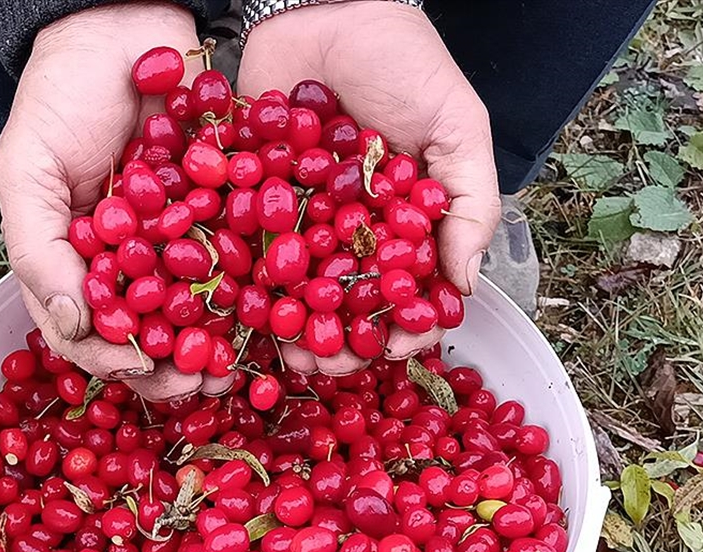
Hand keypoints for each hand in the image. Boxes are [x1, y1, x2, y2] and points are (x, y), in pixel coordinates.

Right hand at [0, 3, 230, 400]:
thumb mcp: (26, 169)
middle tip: (200, 384)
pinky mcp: (226, 210)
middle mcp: (131, 261)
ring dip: (217, 344)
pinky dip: (257, 290)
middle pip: (150, 334)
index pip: (88, 331)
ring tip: (236, 367)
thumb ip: (36, 247)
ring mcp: (181, 240)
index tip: (139, 367)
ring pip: (200, 310)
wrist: (122, 22)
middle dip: (172, 367)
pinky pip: (244, 258)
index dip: (110, 359)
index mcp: (78, 261)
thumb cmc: (60, 95)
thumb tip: (69, 324)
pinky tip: (272, 312)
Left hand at [239, 1, 501, 374]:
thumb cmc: (403, 60)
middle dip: (339, 342)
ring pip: (290, 287)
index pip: (406, 290)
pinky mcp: (244, 194)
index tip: (396, 351)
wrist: (325, 3)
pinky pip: (238, 243)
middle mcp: (347, 229)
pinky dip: (235, 277)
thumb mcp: (457, 126)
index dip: (403, 327)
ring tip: (282, 350)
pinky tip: (234, 307)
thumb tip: (463, 288)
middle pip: (343, 303)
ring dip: (286, 326)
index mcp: (399, 222)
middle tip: (328, 365)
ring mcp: (295, 216)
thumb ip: (468, 203)